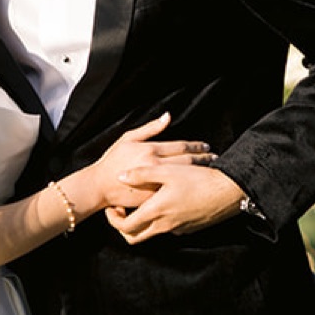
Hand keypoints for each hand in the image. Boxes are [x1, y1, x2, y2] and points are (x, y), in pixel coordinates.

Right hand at [87, 114, 215, 213]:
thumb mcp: (128, 138)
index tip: (207, 146)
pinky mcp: (153, 198)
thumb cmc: (112, 161)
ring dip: (199, 173)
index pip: (182, 146)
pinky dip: (188, 188)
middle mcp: (155, 165)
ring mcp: (155, 183)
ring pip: (185, 177)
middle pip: (188, 161)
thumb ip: (150, 128)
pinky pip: (176, 192)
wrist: (98, 186)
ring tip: (211, 171)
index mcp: (150, 149)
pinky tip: (196, 187)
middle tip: (216, 158)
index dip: (198, 146)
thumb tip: (168, 116)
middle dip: (204, 159)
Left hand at [108, 162, 245, 243]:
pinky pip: (168, 229)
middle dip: (123, 226)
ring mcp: (177, 229)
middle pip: (134, 237)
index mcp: (156, 211)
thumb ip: (142, 174)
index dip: (114, 220)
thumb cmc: (198, 179)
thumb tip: (120, 176)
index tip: (114, 207)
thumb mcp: (168, 171)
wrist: (228, 191)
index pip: (125, 227)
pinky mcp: (188, 228)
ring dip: (142, 223)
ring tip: (142, 203)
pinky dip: (160, 221)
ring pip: (151, 233)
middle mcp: (165, 225)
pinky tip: (165, 203)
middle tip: (122, 211)